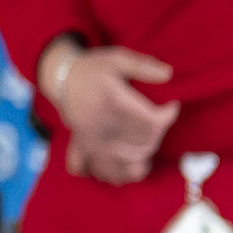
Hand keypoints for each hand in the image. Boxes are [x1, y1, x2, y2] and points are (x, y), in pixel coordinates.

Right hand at [44, 43, 176, 181]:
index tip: (172, 106)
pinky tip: (129, 166)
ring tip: (149, 141)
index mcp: (112, 102)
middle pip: (143, 142)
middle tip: (160, 119)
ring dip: (144, 155)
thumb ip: (143, 66)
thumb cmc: (92, 67)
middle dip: (159, 133)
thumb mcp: (116, 58)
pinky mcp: (85, 147)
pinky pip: (103, 170)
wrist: (60, 78)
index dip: (168, 115)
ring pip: (128, 160)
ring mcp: (92, 139)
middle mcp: (102, 125)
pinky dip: (118, 174)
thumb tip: (168, 74)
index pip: (151, 121)